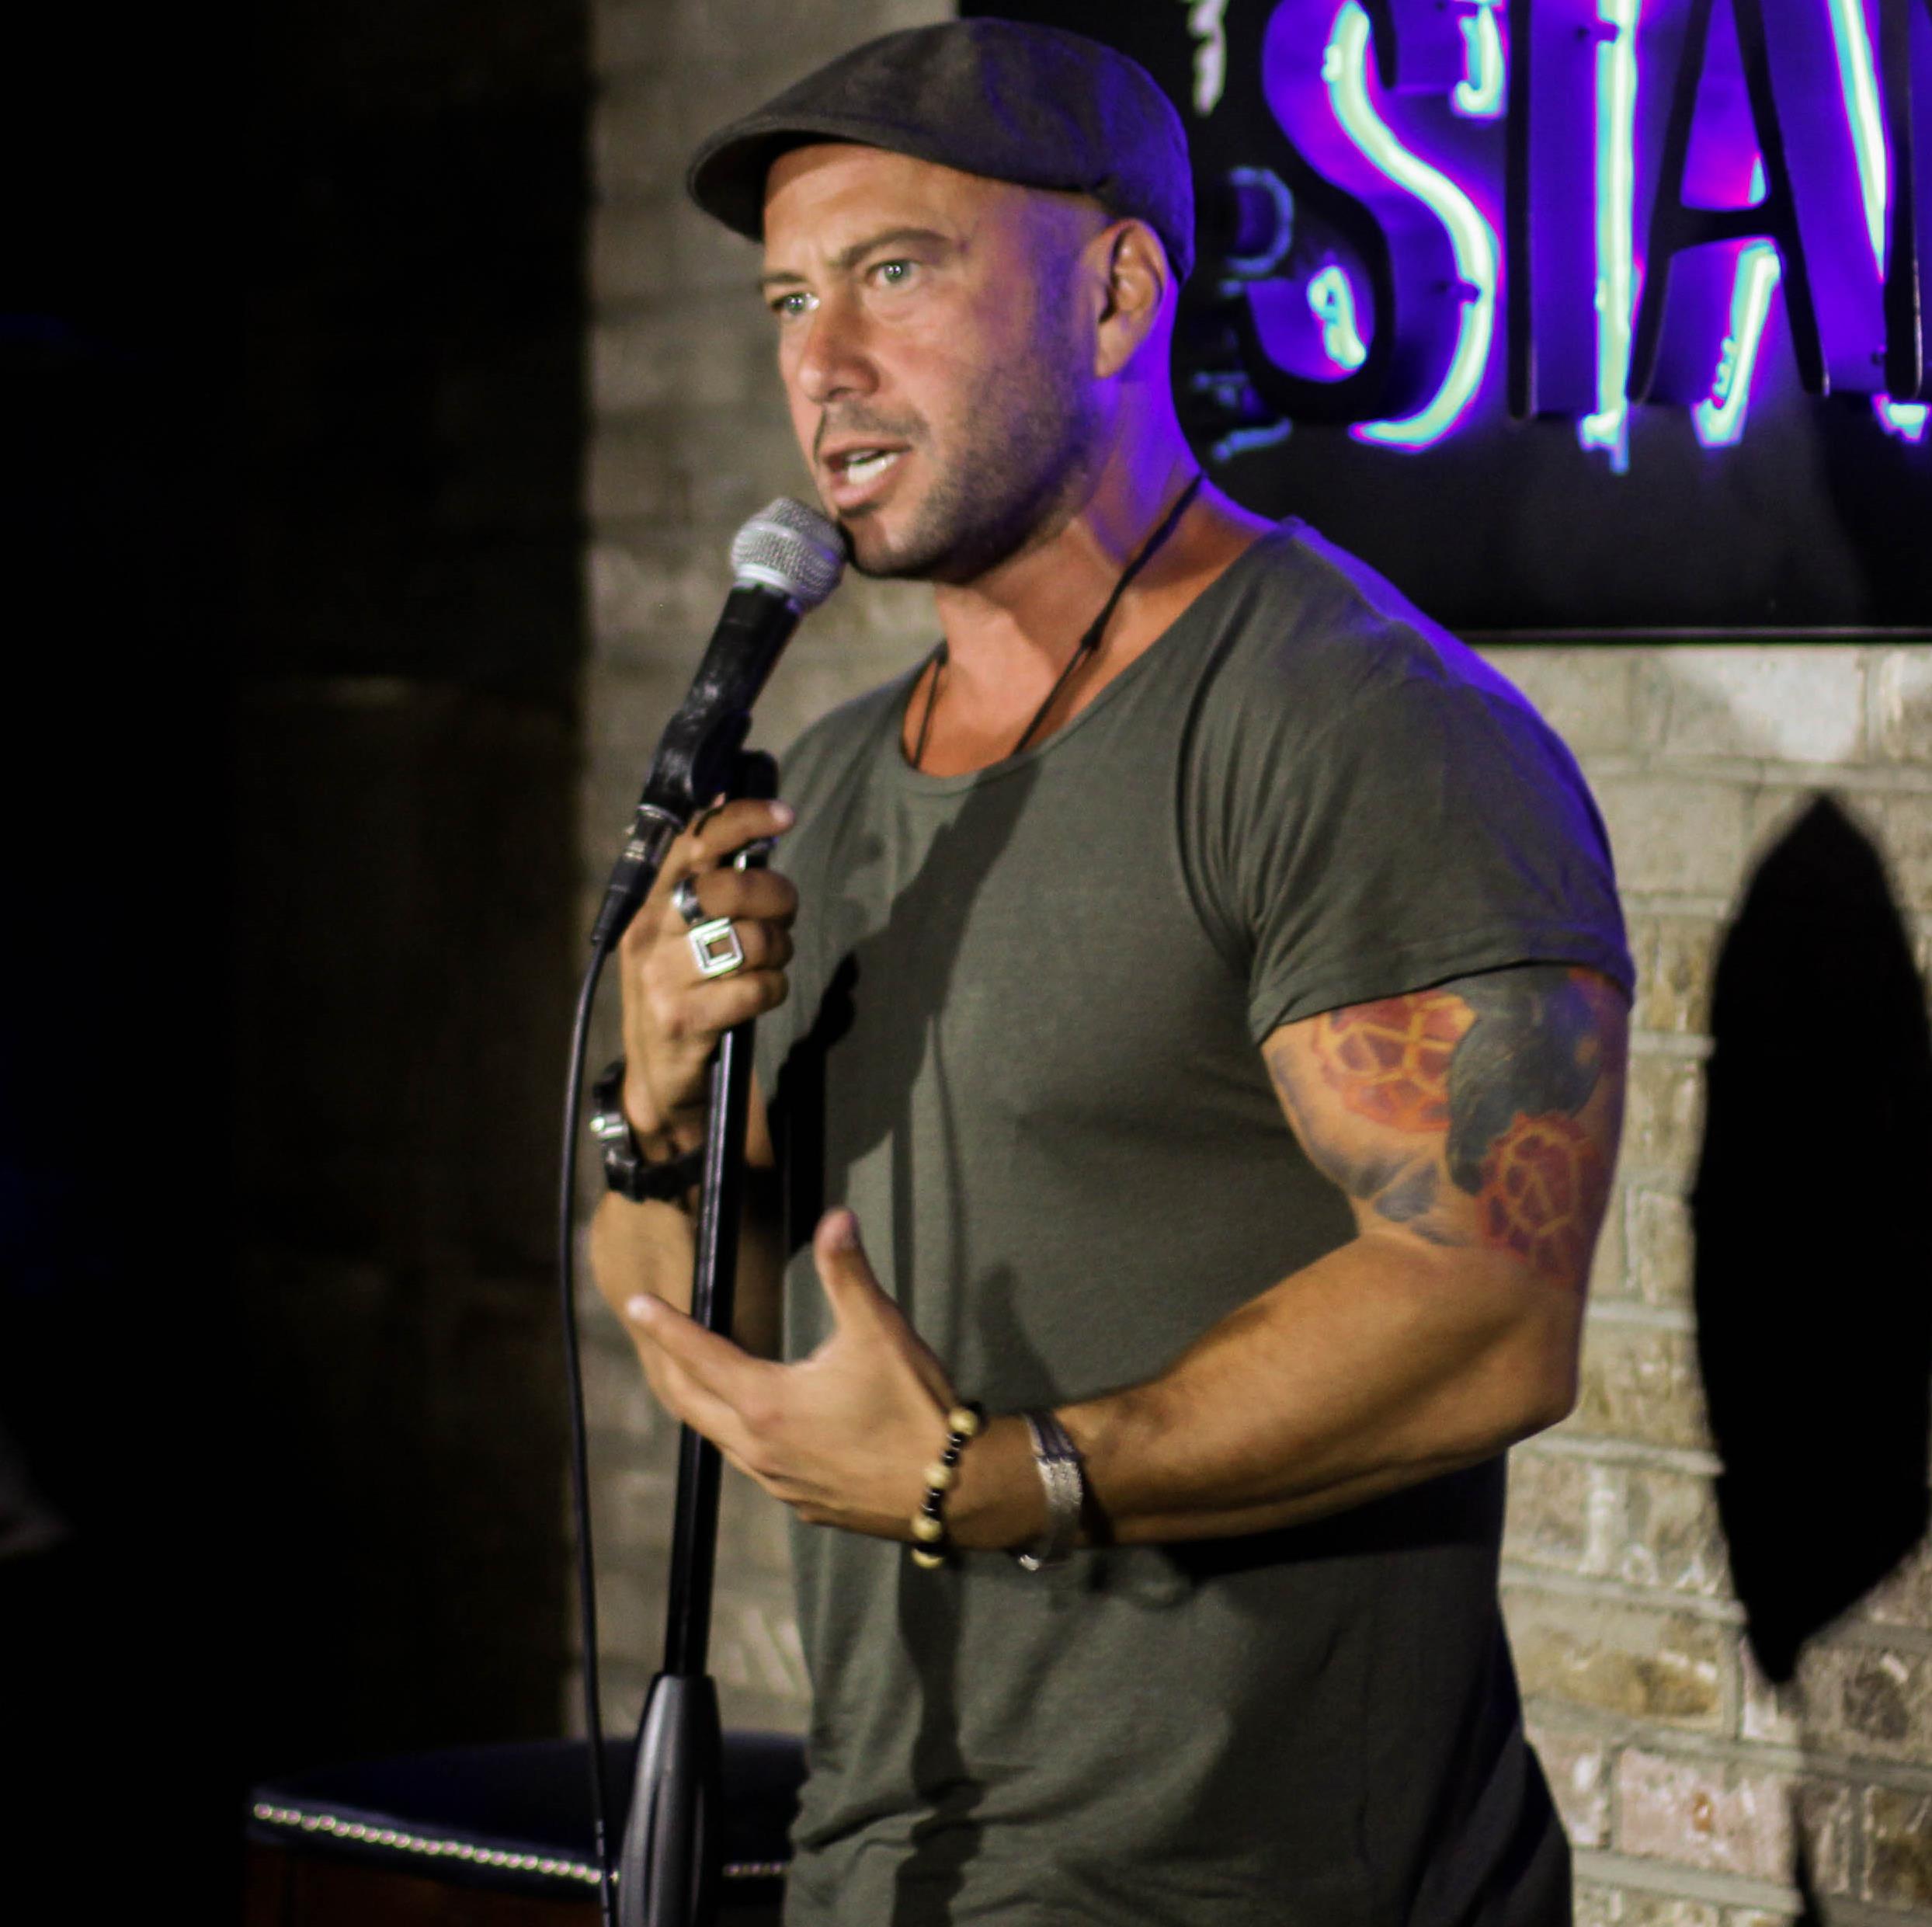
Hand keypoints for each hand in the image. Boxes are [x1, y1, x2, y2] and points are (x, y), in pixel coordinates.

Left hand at [616, 1210, 958, 1537]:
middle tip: (650, 1338)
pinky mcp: (801, 1503)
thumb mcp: (880, 1331)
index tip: (637, 1304)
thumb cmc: (912, 1407)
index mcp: (766, 1402)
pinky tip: (755, 1423)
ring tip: (693, 1376)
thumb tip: (836, 1218)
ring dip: (698, 1402)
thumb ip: (848, 1274)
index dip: (665, 1326)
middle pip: (689, 1404)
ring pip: (717, 1437)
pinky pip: (750, 1464)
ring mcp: (777, 1481)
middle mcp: (759, 1447)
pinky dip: (734, 1433)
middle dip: (665, 1366)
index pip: (698, 1356)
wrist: (952, 1489)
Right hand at [617, 796, 797, 1155]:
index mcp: (650, 903)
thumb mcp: (681, 935)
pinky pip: (756, 988)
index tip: (784, 814)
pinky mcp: (683, 1019)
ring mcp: (662, 978)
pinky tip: (761, 996)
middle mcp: (650, 934)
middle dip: (776, 896)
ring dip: (779, 950)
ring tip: (771, 962)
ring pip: (751, 940)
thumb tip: (752, 824)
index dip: (741, 820)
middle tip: (785, 915)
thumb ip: (710, 885)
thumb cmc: (684, 991)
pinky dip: (773, 989)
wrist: (659, 1077)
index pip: (693, 843)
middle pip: (728, 888)